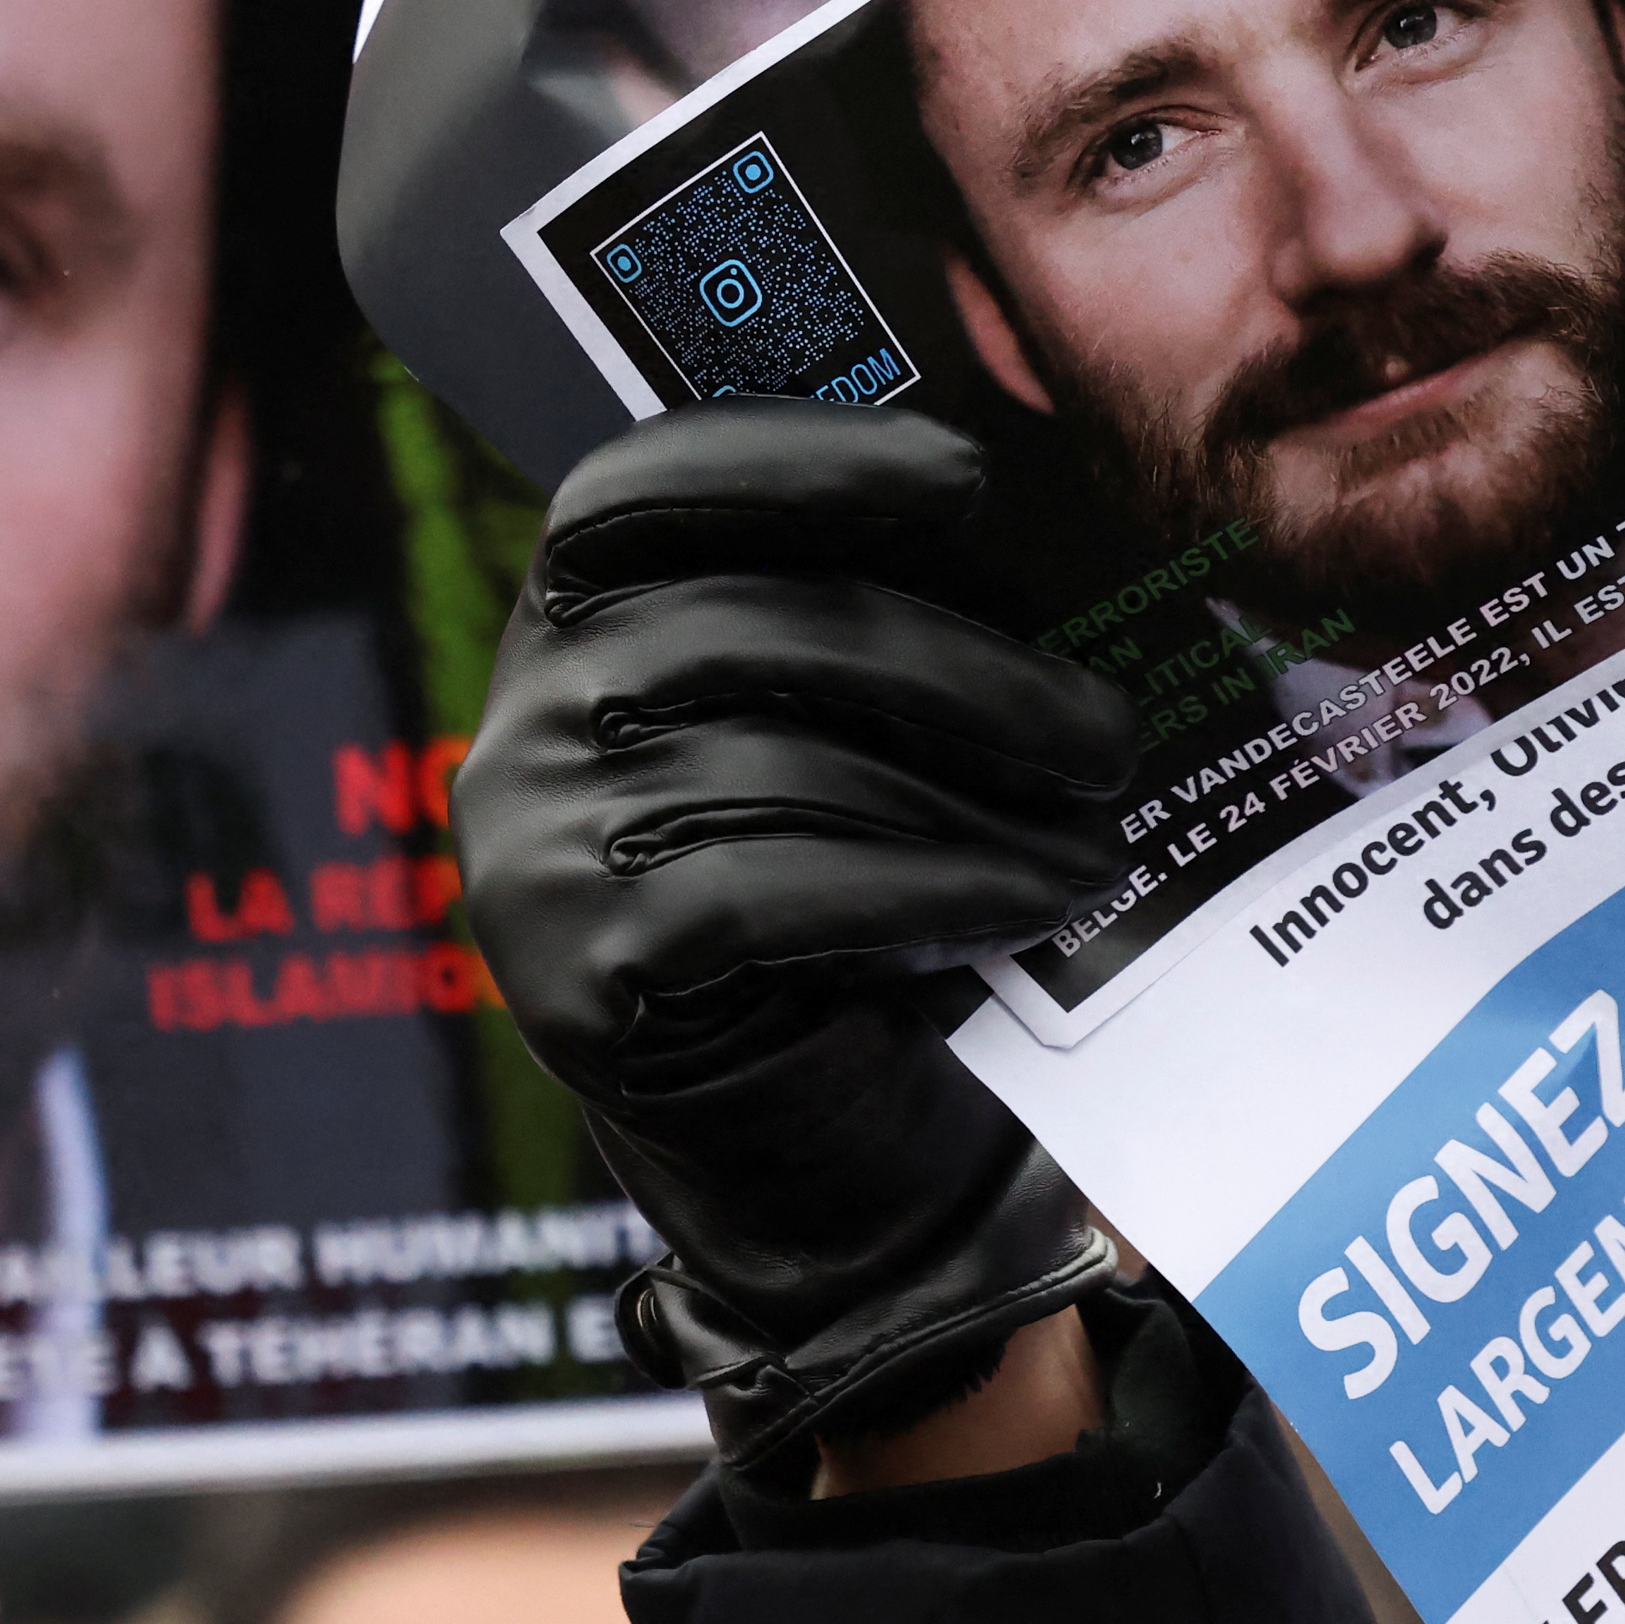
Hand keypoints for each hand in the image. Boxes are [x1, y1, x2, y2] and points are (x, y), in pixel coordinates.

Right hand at [456, 402, 1145, 1463]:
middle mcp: (516, 726)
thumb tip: (1037, 548)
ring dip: (968, 792)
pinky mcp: (574, 975)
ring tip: (1102, 827)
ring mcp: (530, 853)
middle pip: (744, 624)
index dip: (794, 456)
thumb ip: (862, 646)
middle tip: (1108, 724)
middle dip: (955, 664)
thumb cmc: (842, 927)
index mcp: (564, 630)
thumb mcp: (834, 755)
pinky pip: (771, 888)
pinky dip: (928, 884)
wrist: (800, 1167)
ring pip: (772, 762)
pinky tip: (1036, 896)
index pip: (636, 487)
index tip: (963, 474)